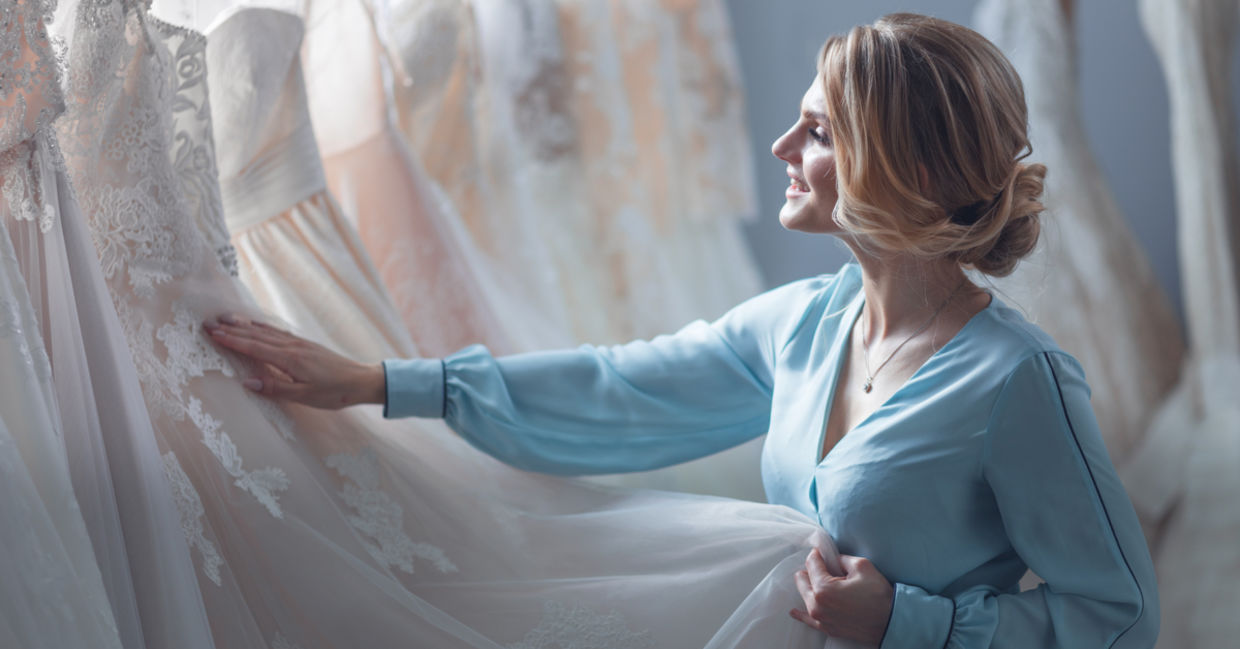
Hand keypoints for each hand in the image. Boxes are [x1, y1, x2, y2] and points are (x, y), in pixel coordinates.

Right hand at [203, 314, 385, 409]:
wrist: (361, 380)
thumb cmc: (334, 392)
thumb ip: (275, 389)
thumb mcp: (305, 397)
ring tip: (225, 318)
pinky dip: (263, 326)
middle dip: (232, 329)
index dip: (232, 341)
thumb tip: (246, 382)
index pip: (254, 347)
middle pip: (256, 335)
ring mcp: (299, 343)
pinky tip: (255, 324)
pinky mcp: (305, 344)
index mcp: (290, 359)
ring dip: (244, 325)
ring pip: (266, 331)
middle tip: (208, 323)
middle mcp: (292, 346)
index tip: (212, 334)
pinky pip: (278, 332)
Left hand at [790, 549, 893, 644]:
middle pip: (802, 580)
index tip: (822, 551)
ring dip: (810, 586)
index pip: (811, 563)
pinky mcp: (827, 628)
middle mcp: (817, 605)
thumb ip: (842, 558)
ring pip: (804, 596)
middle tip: (824, 566)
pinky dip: (801, 613)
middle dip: (811, 570)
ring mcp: (820, 618)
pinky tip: (794, 612)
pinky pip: (808, 620)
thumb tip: (833, 558)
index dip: (817, 554)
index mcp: (823, 588)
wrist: (890, 622)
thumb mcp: (862, 566)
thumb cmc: (878, 595)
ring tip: (821, 580)